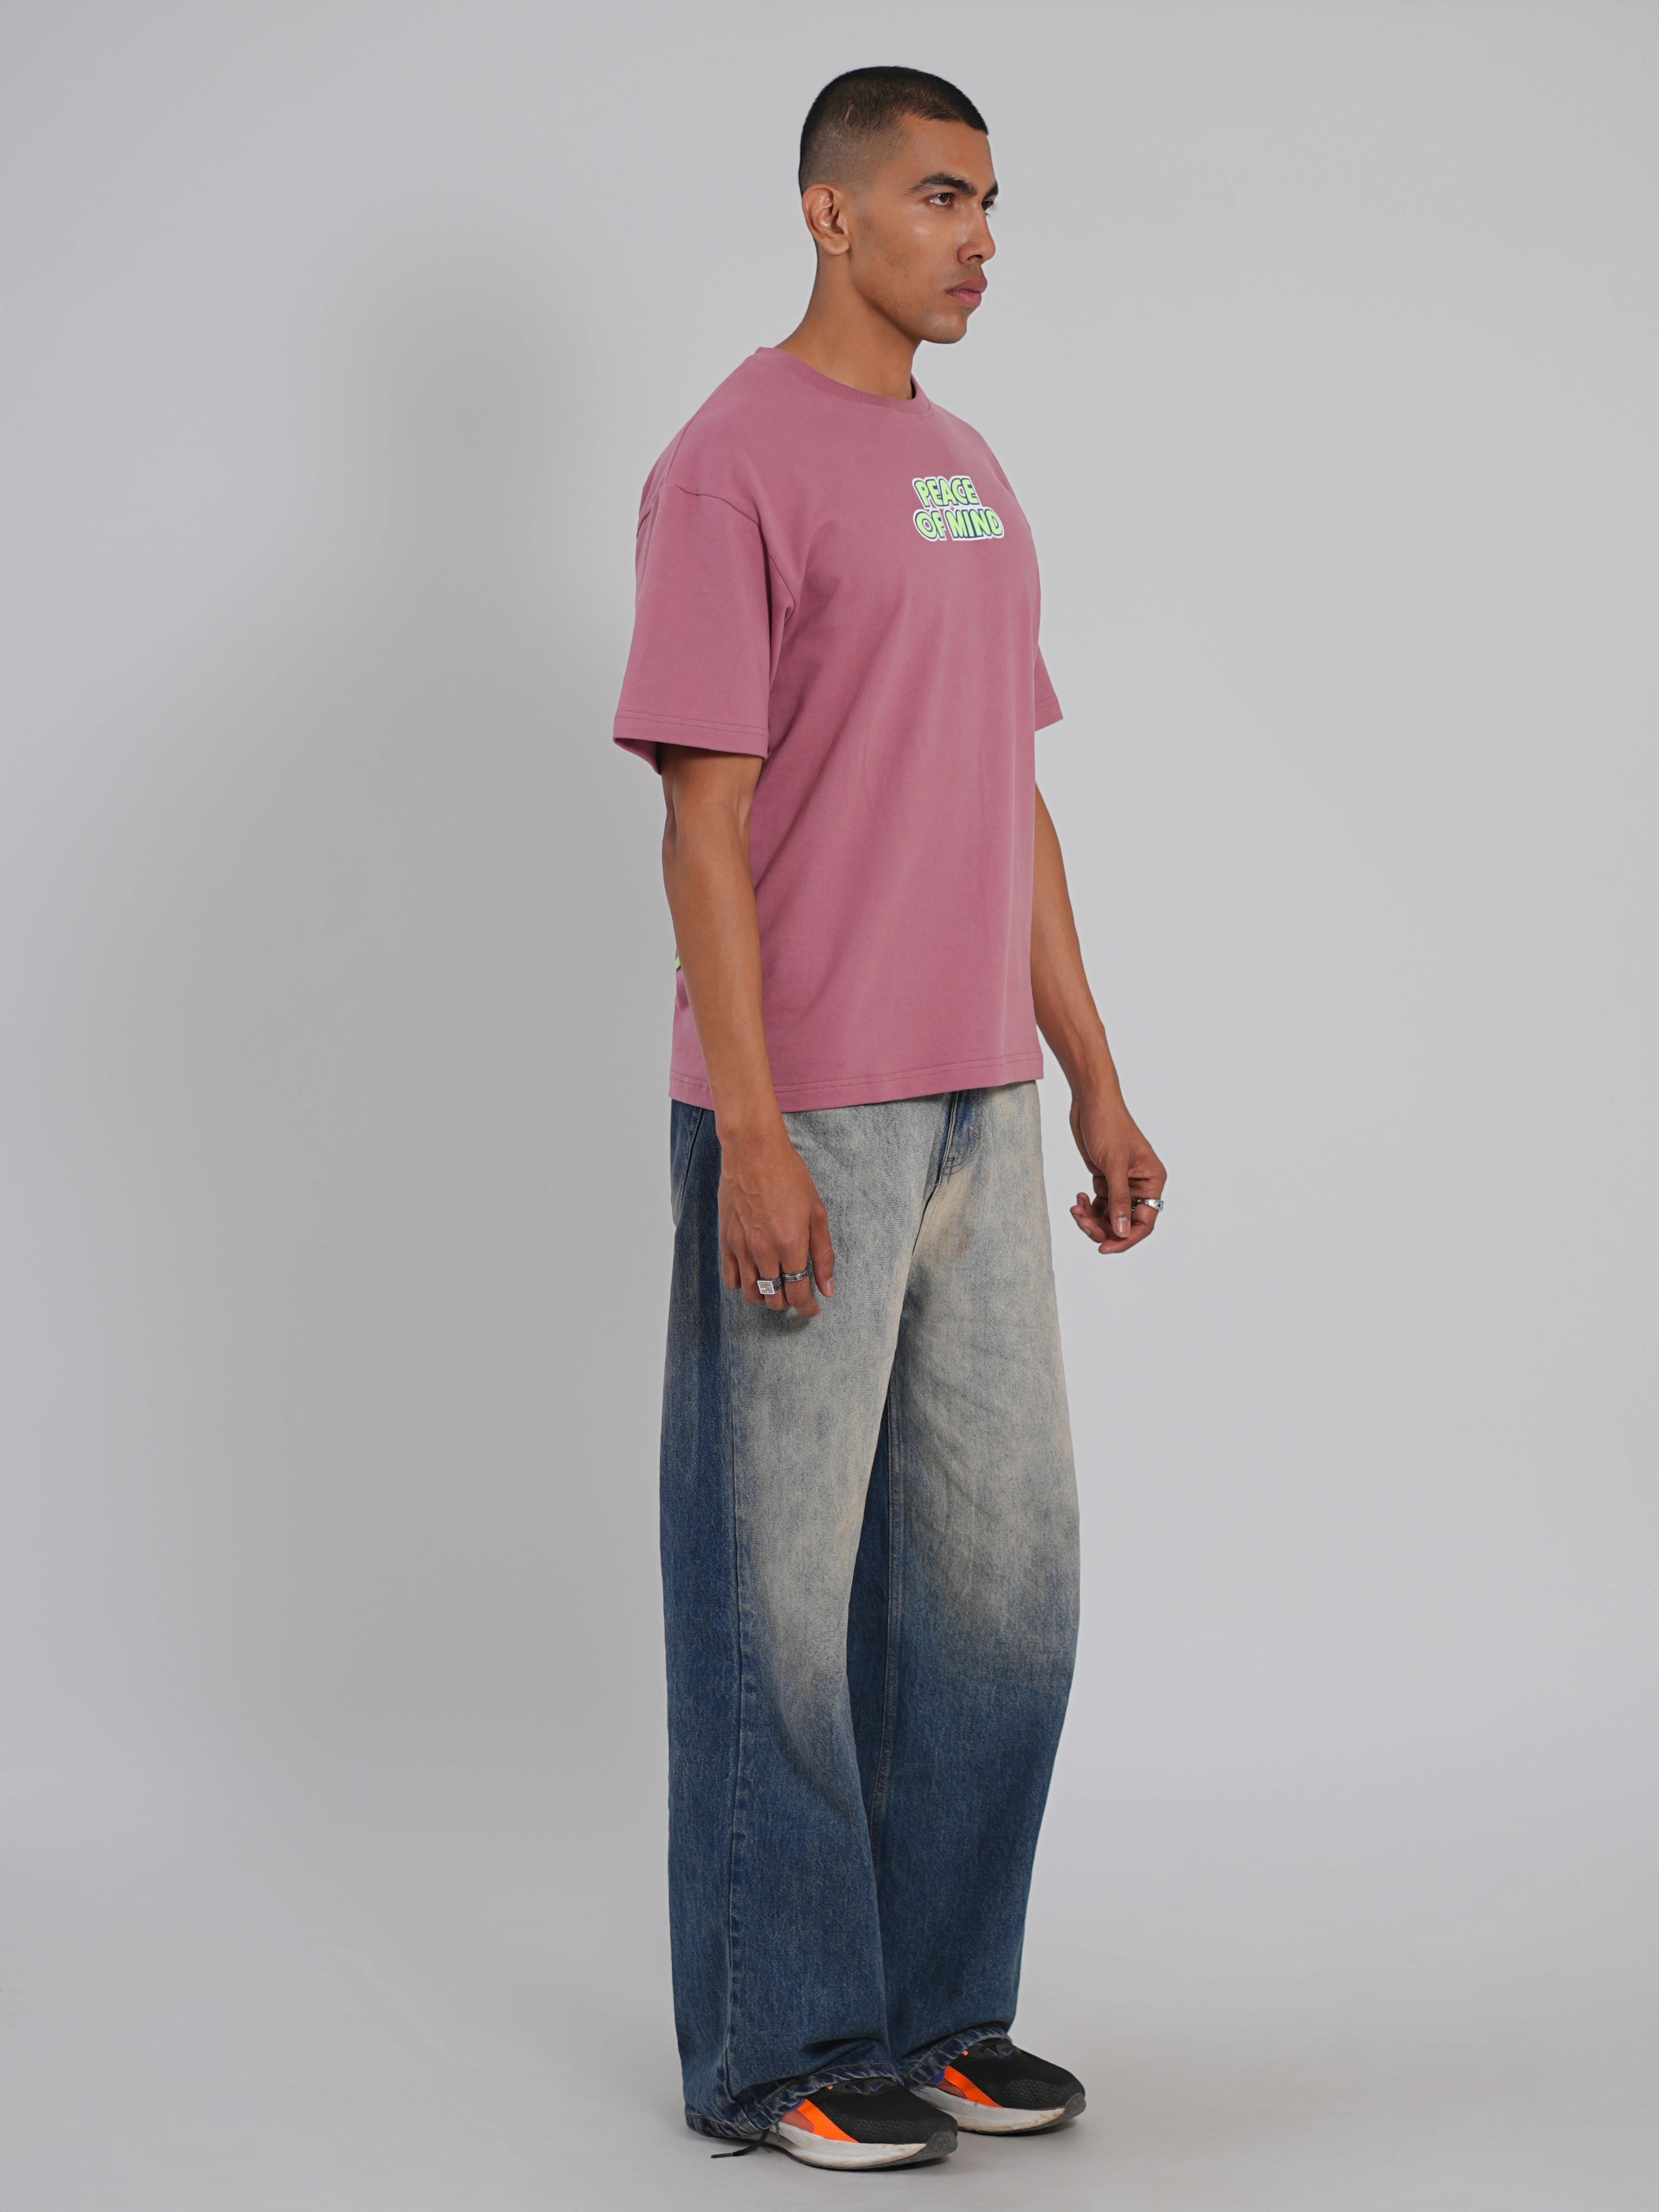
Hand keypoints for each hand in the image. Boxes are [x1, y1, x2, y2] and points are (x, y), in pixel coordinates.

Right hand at [718, 1122, 835, 1316]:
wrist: (754, 1152)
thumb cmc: (789, 1177)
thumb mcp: (816, 1213)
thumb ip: (823, 1254)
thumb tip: (827, 1287)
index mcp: (791, 1244)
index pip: (798, 1293)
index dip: (807, 1307)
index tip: (812, 1309)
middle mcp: (764, 1251)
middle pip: (774, 1298)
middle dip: (788, 1302)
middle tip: (796, 1294)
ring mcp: (741, 1247)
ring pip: (751, 1293)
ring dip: (766, 1296)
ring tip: (776, 1286)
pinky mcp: (726, 1240)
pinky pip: (731, 1278)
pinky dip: (744, 1285)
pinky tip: (755, 1275)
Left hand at [1068, 1091, 1165, 1255]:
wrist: (1090, 1101)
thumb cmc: (1108, 1125)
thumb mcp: (1113, 1165)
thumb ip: (1118, 1200)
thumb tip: (1122, 1232)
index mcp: (1152, 1181)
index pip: (1145, 1222)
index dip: (1125, 1239)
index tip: (1103, 1248)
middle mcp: (1140, 1185)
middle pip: (1124, 1223)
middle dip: (1102, 1228)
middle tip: (1081, 1222)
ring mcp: (1121, 1183)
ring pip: (1109, 1216)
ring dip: (1091, 1219)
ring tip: (1075, 1210)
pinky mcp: (1105, 1178)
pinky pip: (1098, 1205)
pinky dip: (1086, 1207)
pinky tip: (1077, 1200)